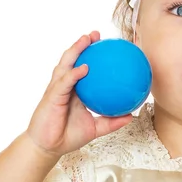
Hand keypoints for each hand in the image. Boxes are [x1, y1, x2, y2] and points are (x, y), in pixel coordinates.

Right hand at [26, 31, 132, 157]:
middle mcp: (65, 86)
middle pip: (72, 60)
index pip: (83, 68)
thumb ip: (112, 122)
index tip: (107, 46)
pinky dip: (73, 73)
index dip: (92, 55)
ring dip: (75, 50)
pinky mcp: (52, 96)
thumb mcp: (95, 128)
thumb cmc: (68, 136)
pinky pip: (64, 82)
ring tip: (86, 39)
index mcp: (74, 91)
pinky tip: (84, 67)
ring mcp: (57, 89)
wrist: (50, 147)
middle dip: (82, 45)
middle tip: (96, 34)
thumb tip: (131, 116)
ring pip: (65, 65)